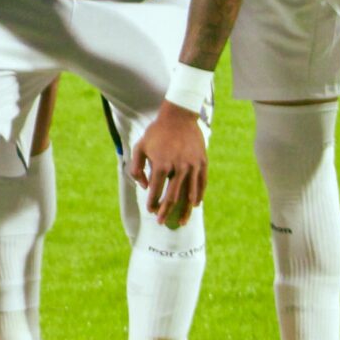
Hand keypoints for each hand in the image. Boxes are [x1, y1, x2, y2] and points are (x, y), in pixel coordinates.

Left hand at [128, 100, 207, 226]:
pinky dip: (198, 196)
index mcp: (161, 163)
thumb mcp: (140, 147)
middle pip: (173, 196)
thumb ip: (137, 168)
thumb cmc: (156, 133)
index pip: (156, 190)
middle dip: (166, 211)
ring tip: (181, 222)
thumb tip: (144, 187)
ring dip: (185, 210)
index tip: (151, 211)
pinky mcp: (202, 163)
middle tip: (161, 222)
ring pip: (189, 194)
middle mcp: (178, 167)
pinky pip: (201, 184)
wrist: (178, 117)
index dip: (153, 202)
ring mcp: (192, 166)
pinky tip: (194, 205)